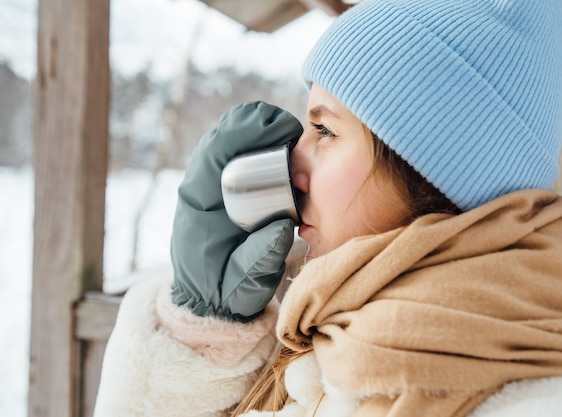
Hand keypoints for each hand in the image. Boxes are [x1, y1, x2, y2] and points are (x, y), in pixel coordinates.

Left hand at [170, 101, 302, 321]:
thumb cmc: (227, 290)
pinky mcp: (223, 184)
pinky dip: (259, 140)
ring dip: (258, 128)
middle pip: (221, 135)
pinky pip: (238, 151)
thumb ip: (262, 259)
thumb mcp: (244, 284)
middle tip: (291, 126)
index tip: (283, 130)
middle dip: (256, 122)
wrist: (210, 298)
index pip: (215, 152)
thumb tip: (284, 227)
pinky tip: (282, 143)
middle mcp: (199, 186)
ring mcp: (210, 183)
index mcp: (198, 204)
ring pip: (229, 138)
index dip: (247, 132)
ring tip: (289, 131)